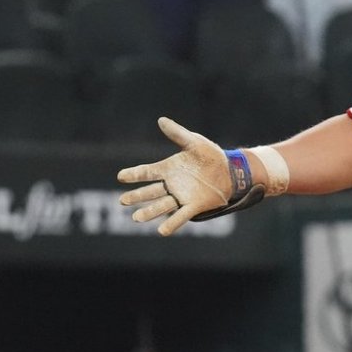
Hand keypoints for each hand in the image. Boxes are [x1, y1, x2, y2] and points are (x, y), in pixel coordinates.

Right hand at [117, 117, 231, 235]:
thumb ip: (177, 134)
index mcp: (169, 169)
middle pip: (151, 192)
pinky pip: (181, 216)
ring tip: (136, 218)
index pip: (147, 172)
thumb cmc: (211, 155)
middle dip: (137, 196)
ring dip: (149, 212)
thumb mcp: (194, 142)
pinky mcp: (194, 205)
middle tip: (123, 200)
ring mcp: (182, 196)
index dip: (134, 174)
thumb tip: (161, 120)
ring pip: (162, 205)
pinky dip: (171, 223)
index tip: (120, 176)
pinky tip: (161, 231)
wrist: (232, 170)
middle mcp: (172, 184)